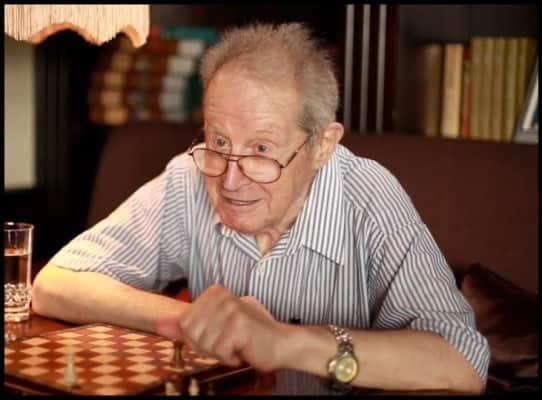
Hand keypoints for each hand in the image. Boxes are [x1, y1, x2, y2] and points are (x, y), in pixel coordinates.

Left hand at [155, 284, 288, 370]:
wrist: (280, 344)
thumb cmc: (249, 336)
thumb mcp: (214, 327)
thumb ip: (187, 325)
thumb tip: (159, 325)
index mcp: (215, 292)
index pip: (185, 322)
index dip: (197, 338)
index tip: (217, 336)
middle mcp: (222, 296)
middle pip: (191, 332)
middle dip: (207, 347)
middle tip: (227, 344)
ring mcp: (231, 308)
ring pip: (203, 342)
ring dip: (219, 353)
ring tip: (236, 346)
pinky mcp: (239, 325)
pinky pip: (219, 349)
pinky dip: (229, 357)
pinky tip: (242, 350)